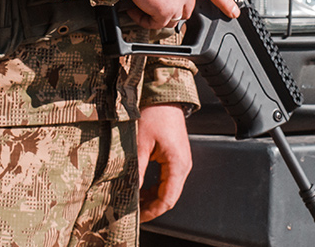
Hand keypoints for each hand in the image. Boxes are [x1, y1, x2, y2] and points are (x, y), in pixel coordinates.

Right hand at [127, 0, 239, 29]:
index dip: (225, 2)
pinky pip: (155, 24)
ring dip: (156, 14)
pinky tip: (135, 9)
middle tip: (153, 1)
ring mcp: (178, 0)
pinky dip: (143, 19)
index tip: (234, 12)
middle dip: (171, 9)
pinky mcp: (165, 11)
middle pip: (187, 9)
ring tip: (141, 2)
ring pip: (171, 18)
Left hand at [137, 103, 191, 221]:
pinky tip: (142, 189)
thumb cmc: (155, 114)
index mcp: (178, 164)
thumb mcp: (141, 143)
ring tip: (134, 201)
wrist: (165, 97)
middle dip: (152, 206)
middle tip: (133, 212)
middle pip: (170, 196)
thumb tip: (130, 189)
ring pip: (169, 189)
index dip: (153, 211)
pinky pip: (168, 179)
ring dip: (153, 197)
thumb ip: (137, 168)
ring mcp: (181, 162)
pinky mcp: (175, 157)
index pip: (168, 199)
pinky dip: (156, 187)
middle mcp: (183, 165)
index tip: (138, 217)